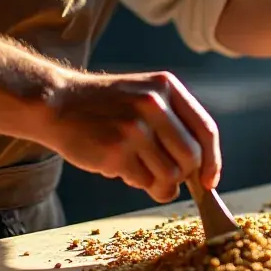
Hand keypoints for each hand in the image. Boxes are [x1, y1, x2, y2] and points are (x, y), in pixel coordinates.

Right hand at [41, 69, 220, 203]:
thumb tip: (202, 172)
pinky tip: (121, 168)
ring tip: (139, 170)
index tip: (210, 181)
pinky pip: (144, 182)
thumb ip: (173, 123)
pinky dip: (137, 183)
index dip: (213, 160)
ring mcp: (134, 127)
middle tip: (164, 177)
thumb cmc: (105, 107)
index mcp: (166, 87)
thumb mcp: (144, 96)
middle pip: (191, 158)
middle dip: (183, 176)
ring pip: (170, 176)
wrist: (57, 104)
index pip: (205, 129)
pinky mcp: (116, 150)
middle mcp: (153, 104)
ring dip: (158, 183)